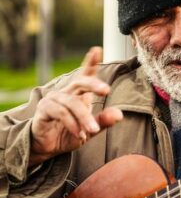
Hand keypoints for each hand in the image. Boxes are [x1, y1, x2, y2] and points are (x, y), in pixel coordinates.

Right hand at [30, 47, 122, 165]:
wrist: (49, 148)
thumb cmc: (70, 133)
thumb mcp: (91, 130)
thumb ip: (103, 121)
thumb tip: (119, 114)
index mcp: (79, 94)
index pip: (85, 75)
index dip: (90, 62)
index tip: (97, 49)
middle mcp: (66, 93)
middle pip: (80, 81)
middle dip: (93, 84)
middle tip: (106, 90)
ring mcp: (54, 99)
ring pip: (72, 103)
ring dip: (84, 118)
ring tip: (92, 130)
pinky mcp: (44, 109)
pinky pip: (61, 112)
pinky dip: (72, 124)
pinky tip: (80, 134)